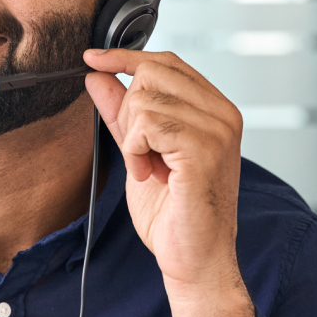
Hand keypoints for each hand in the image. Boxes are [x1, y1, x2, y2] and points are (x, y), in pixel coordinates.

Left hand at [82, 48, 253, 316]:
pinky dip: (136, 150)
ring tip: (149, 169)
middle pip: (153, 73)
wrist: (192, 258)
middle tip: (138, 150)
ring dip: (133, 138)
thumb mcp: (139, 152)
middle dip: (128, 110)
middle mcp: (223, 114)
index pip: (167, 62)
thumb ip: (121, 113)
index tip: (92, 58)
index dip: (126, 57)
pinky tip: (149, 175)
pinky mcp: (204, 149)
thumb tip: (97, 75)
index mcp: (215, 110)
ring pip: (146, 98)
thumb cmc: (173, 214)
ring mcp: (218, 129)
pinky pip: (147, 124)